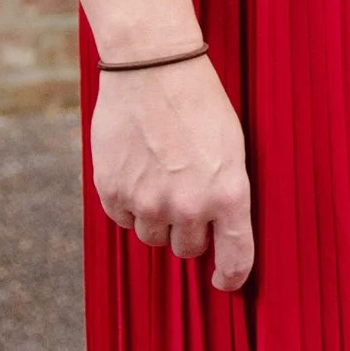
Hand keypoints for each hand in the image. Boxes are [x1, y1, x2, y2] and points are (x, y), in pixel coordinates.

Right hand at [89, 57, 254, 291]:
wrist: (153, 68)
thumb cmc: (200, 104)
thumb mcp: (231, 149)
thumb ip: (225, 194)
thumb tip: (218, 232)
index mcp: (228, 194)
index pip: (235, 257)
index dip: (230, 277)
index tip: (223, 282)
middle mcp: (189, 206)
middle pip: (187, 250)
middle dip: (187, 232)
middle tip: (184, 199)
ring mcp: (148, 201)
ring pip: (152, 237)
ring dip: (156, 218)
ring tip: (159, 176)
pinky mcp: (114, 191)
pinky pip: (122, 219)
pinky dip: (128, 204)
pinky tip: (136, 171)